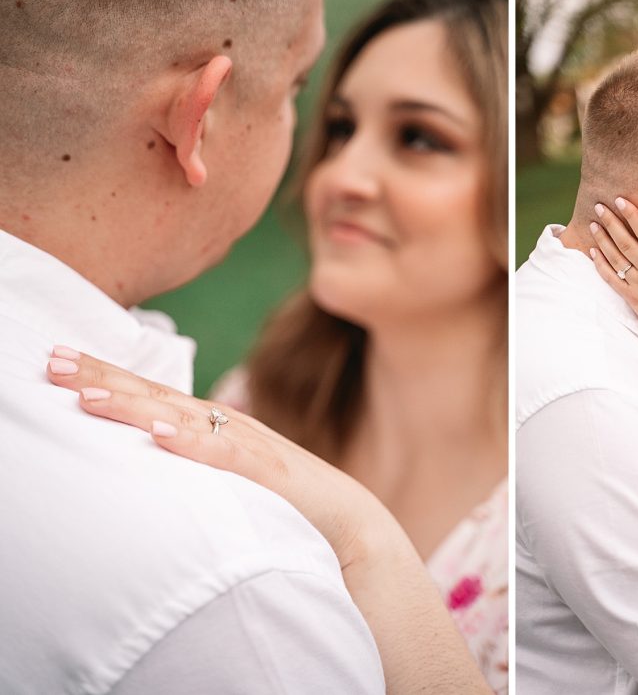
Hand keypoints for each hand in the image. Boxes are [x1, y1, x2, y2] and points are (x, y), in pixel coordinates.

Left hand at [45, 347, 387, 568]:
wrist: (345, 519)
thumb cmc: (282, 498)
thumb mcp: (225, 472)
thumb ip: (190, 456)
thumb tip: (141, 452)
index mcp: (211, 423)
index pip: (149, 393)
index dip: (104, 375)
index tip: (58, 359)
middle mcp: (224, 423)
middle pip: (155, 395)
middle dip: (102, 377)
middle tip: (52, 361)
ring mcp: (247, 444)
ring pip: (181, 418)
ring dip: (133, 406)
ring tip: (86, 397)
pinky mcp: (267, 472)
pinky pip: (224, 455)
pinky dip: (192, 442)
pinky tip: (160, 434)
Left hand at [589, 197, 637, 339]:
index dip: (633, 216)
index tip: (621, 201)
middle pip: (627, 242)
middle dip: (612, 222)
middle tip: (598, 206)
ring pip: (617, 258)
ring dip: (603, 240)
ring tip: (593, 224)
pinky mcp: (632, 298)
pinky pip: (612, 279)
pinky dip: (601, 265)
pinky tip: (593, 252)